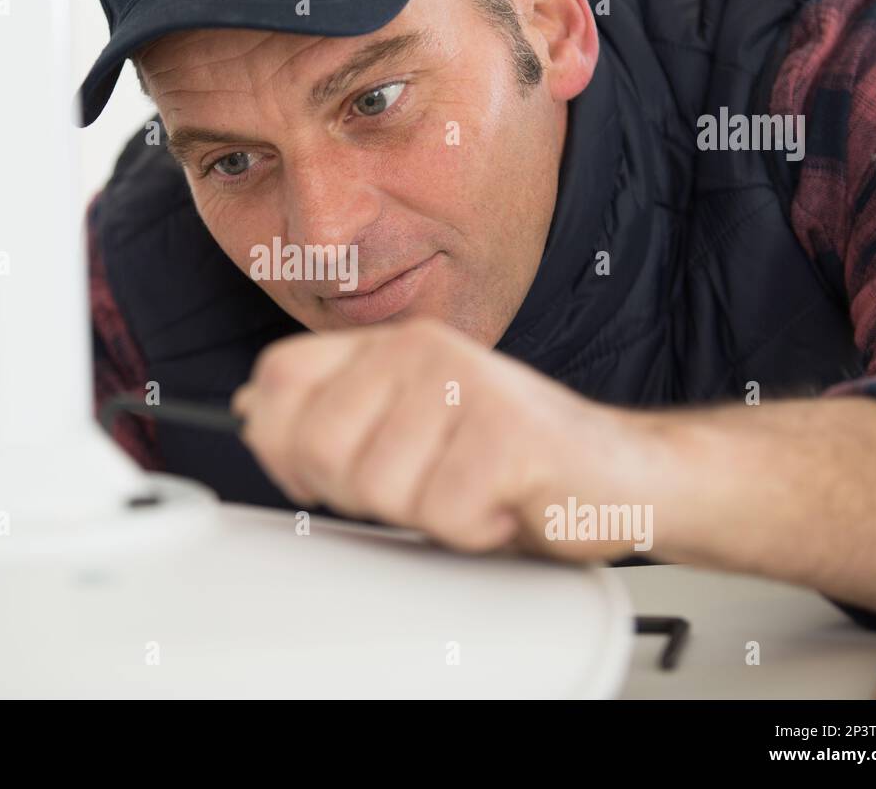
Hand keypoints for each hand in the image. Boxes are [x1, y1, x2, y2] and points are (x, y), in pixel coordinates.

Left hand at [232, 318, 665, 558]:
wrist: (624, 473)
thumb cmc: (512, 458)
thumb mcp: (410, 426)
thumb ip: (337, 412)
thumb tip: (250, 410)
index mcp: (391, 346)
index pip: (279, 376)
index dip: (278, 440)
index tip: (320, 474)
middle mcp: (423, 351)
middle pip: (316, 443)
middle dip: (359, 492)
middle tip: (422, 483)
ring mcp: (467, 385)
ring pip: (376, 488)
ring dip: (424, 513)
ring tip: (469, 489)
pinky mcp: (508, 433)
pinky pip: (442, 514)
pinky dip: (473, 530)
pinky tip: (502, 503)